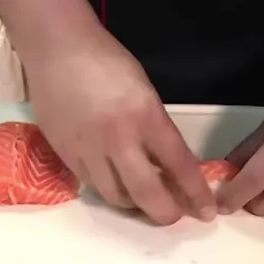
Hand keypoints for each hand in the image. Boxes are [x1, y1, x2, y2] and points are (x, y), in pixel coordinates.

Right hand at [24, 31, 215, 224]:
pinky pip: (91, 184)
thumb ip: (156, 128)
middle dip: (166, 213)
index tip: (206, 212)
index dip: (196, 194)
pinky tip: (114, 181)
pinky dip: (107, 188)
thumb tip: (167, 165)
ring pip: (116, 197)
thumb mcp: (145, 92)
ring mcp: (88, 150)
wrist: (57, 48)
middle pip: (147, 194)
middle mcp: (119, 139)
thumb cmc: (107, 62)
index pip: (179, 166)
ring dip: (135, 204)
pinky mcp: (64, 154)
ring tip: (143, 199)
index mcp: (146, 116)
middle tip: (174, 215)